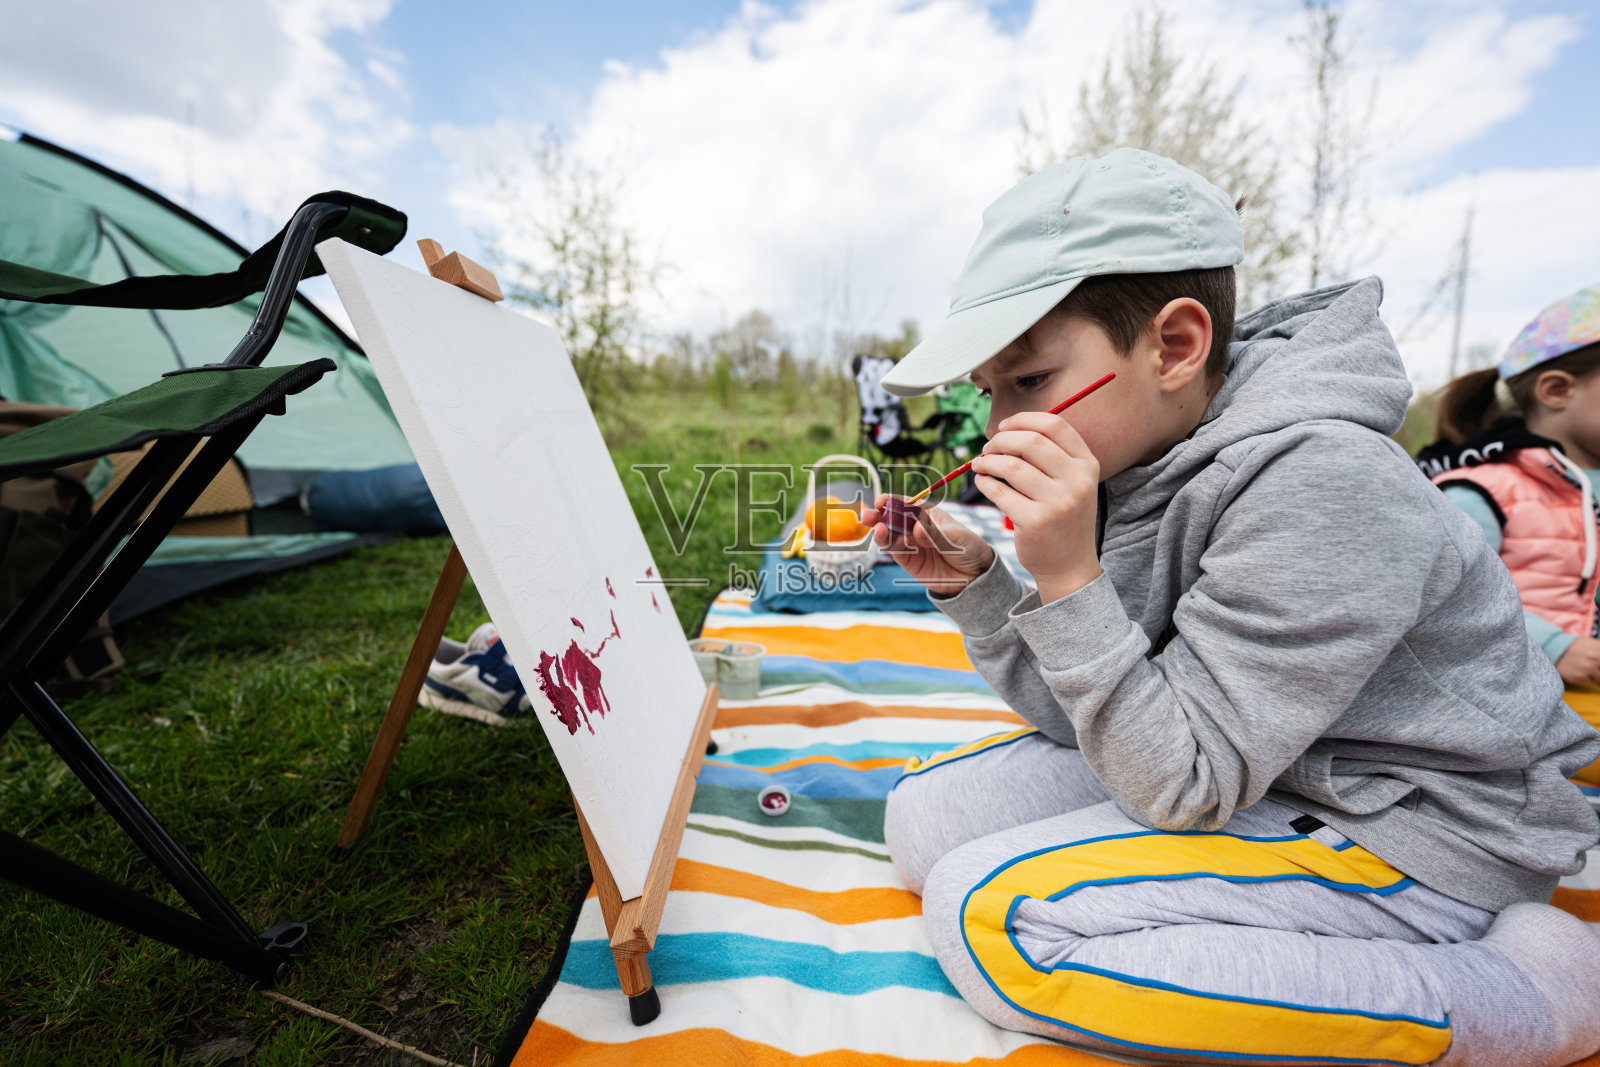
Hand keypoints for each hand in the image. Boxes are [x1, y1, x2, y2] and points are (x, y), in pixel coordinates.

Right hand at [862, 497, 993, 594]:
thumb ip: (934, 534)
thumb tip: (916, 529)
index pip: (907, 504)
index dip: (892, 501)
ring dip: (880, 531)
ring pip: (890, 534)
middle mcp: (916, 527)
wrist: (976, 576)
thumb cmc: (969, 548)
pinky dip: (888, 544)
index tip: (882, 501)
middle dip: (879, 515)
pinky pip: (895, 551)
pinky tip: (884, 538)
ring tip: (877, 529)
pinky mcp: (909, 561)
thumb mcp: (955, 538)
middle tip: (868, 515)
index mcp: (928, 513)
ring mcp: (911, 544)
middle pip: (893, 518)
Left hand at [969, 410, 1101, 603]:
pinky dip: (985, 482)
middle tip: (987, 448)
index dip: (1023, 420)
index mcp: (1087, 464)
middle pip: (1030, 441)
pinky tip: (983, 482)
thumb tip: (1008, 428)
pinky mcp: (1036, 521)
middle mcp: (1077, 481)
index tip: (1003, 426)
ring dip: (988, 461)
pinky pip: (1000, 491)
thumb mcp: (1072, 483)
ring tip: (980, 465)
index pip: (1054, 425)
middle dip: (1000, 440)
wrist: (1069, 565)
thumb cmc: (1063, 518)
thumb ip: (1051, 455)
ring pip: (1011, 465)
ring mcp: (1058, 502)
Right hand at [1557, 636, 1599, 687]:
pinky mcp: (1579, 677)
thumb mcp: (1592, 643)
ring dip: (1595, 676)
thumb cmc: (1575, 646)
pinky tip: (1579, 672)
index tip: (1599, 667)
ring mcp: (1588, 668)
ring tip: (1586, 669)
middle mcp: (1596, 658)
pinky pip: (1589, 683)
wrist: (1553, 648)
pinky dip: (1586, 679)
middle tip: (1594, 669)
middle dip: (1599, 671)